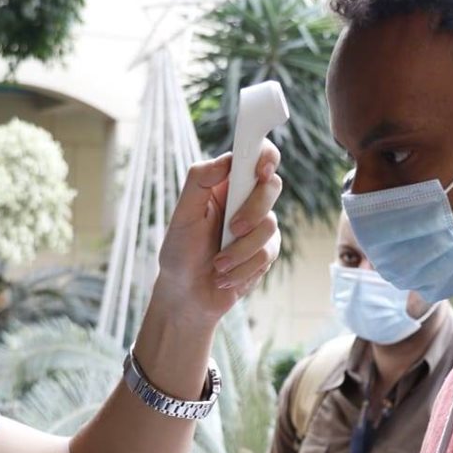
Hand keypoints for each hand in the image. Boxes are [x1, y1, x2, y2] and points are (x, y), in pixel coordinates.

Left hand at [152, 141, 281, 327]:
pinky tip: (225, 276)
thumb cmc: (180, 253)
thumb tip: (227, 160)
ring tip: (218, 265)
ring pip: (270, 225)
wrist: (187, 296)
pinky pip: (267, 253)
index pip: (254, 156)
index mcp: (225, 184)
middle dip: (253, 211)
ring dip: (240, 250)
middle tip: (232, 229)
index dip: (265, 156)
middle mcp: (245, 200)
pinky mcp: (265, 251)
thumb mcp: (182, 215)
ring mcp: (259, 226)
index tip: (261, 171)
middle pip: (272, 186)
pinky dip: (243, 268)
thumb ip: (200, 181)